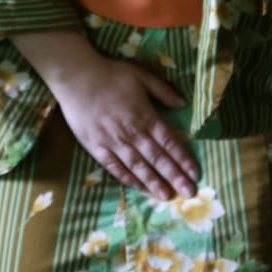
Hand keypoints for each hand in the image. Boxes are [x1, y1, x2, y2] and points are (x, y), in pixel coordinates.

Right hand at [42, 46, 199, 200]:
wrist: (77, 78)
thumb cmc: (111, 75)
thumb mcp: (142, 76)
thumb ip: (163, 91)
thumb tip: (183, 104)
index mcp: (145, 116)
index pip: (169, 142)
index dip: (183, 158)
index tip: (195, 173)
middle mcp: (132, 133)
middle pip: (157, 158)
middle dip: (174, 176)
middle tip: (188, 193)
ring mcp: (113, 143)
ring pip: (138, 167)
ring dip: (153, 182)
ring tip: (167, 197)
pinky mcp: (97, 148)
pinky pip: (115, 167)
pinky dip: (128, 179)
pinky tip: (139, 188)